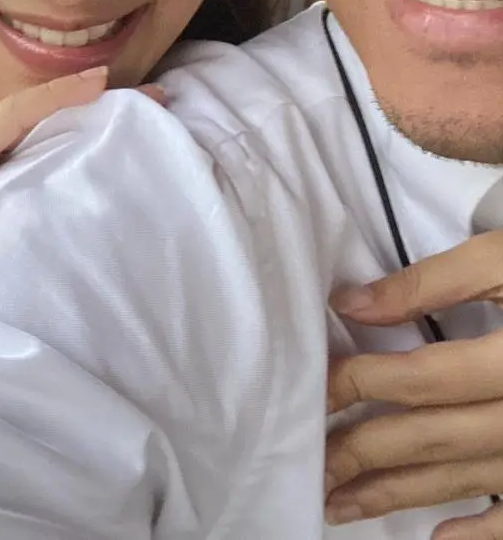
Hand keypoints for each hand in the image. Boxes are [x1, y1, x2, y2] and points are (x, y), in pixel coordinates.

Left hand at [324, 232, 502, 536]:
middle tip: (309, 465)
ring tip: (339, 504)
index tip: (317, 386)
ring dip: (401, 495)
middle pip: (439, 438)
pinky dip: (484, 533)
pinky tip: (441, 539)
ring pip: (469, 477)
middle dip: (365, 453)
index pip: (425, 379)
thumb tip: (352, 305)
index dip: (362, 381)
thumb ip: (437, 281)